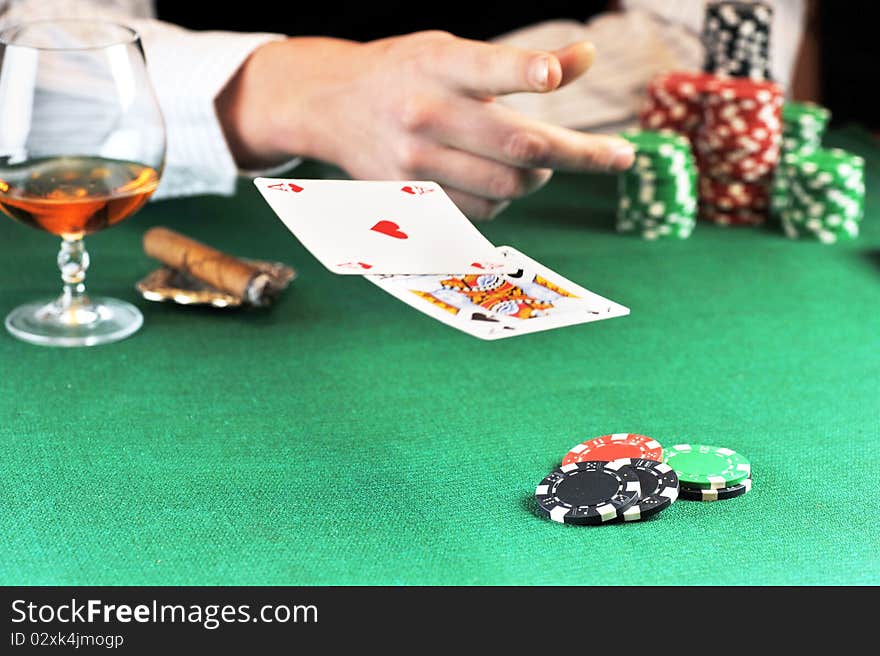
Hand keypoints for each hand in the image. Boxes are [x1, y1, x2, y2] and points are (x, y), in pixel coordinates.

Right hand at [216, 31, 635, 219]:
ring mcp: (414, 162)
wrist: (332, 106)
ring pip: (506, 188)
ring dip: (537, 179)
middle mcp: (424, 113)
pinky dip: (503, 200)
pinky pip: (480, 212)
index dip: (522, 71)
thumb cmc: (407, 72)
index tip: (552, 76)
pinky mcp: (409, 196)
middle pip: (516, 146)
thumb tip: (585, 57)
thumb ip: (518, 62)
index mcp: (437, 65)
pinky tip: (496, 179)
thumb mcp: (453, 51)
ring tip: (536, 164)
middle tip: (617, 157)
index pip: (485, 69)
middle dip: (579, 155)